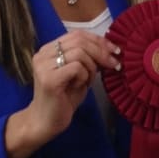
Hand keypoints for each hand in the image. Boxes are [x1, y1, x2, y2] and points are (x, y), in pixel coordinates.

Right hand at [4, 33, 120, 157]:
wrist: (47, 123)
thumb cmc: (64, 99)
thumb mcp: (80, 74)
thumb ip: (89, 59)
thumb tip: (110, 49)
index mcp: (49, 49)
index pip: (77, 34)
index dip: (98, 40)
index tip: (115, 50)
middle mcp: (43, 54)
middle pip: (79, 40)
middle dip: (101, 51)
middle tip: (114, 64)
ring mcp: (44, 65)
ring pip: (79, 53)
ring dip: (91, 67)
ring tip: (88, 81)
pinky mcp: (49, 78)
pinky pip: (76, 67)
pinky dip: (84, 76)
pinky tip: (79, 86)